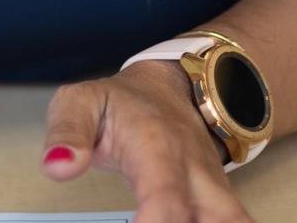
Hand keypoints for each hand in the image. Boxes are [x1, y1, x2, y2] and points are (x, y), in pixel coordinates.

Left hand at [39, 57, 253, 222]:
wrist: (175, 87)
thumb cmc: (123, 103)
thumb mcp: (82, 101)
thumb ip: (67, 131)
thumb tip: (57, 166)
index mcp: (158, 147)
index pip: (167, 198)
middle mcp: (196, 173)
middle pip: (220, 219)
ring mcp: (216, 192)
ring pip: (238, 221)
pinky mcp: (223, 207)